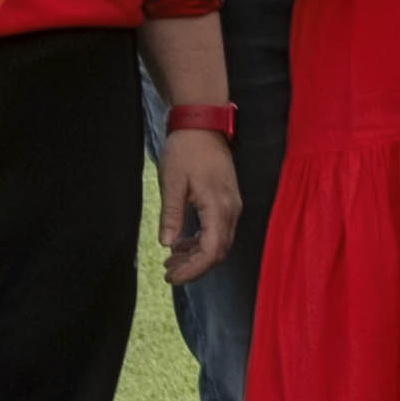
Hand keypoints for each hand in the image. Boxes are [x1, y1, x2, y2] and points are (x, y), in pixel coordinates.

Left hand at [158, 129, 241, 285]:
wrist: (203, 123)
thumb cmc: (186, 149)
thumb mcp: (172, 182)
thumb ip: (172, 215)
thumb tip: (167, 244)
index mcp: (218, 207)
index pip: (211, 251)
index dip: (193, 270)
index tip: (171, 276)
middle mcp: (231, 210)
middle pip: (218, 251)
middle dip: (194, 267)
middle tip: (168, 273)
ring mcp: (232, 205)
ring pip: (219, 243)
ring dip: (197, 256)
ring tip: (171, 261)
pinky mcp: (228, 200)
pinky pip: (219, 230)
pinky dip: (202, 242)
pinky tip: (182, 243)